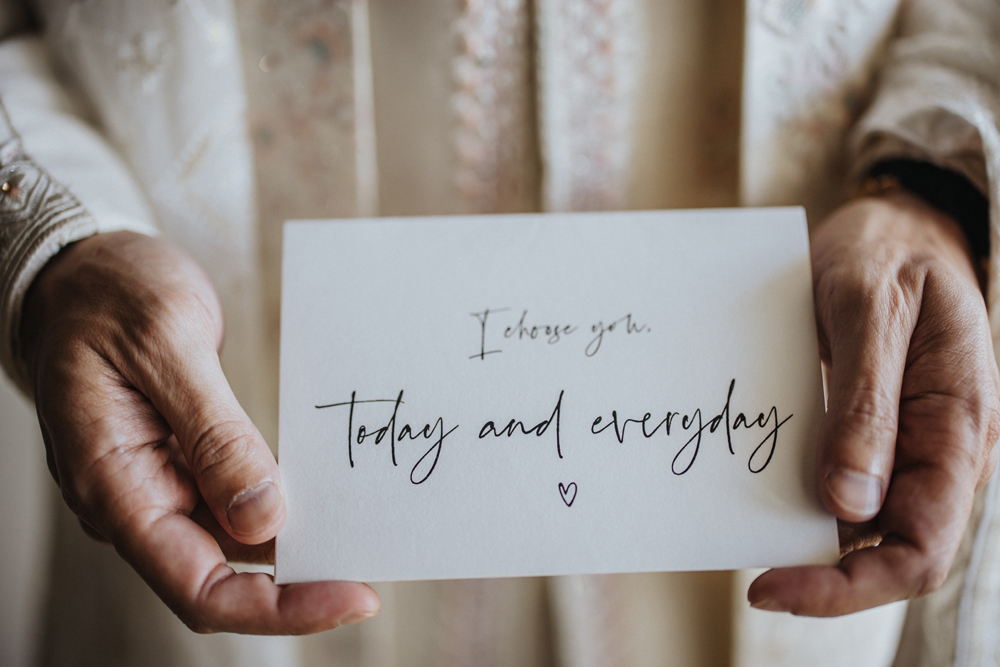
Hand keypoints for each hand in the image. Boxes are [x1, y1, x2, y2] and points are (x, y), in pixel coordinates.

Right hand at [20, 231, 379, 632]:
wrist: (78, 267)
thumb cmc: (108, 294)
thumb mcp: (165, 344)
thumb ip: (213, 434)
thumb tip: (264, 520)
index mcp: (113, 483)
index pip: (197, 586)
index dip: (276, 607)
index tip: (351, 595)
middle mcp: (134, 499)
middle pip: (221, 576)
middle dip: (298, 583)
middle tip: (371, 565)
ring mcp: (158, 484)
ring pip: (233, 543)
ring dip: (294, 545)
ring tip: (360, 532)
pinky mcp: (180, 463)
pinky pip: (233, 501)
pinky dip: (279, 503)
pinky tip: (324, 495)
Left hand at [748, 192, 999, 615]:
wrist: (898, 219)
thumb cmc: (888, 250)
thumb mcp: (869, 309)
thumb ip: (865, 406)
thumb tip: (849, 506)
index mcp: (960, 426)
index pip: (920, 548)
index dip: (848, 585)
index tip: (771, 584)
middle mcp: (944, 449)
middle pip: (894, 548)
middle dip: (825, 573)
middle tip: (753, 570)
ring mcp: (914, 442)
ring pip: (869, 521)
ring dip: (813, 535)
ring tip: (749, 529)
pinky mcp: (883, 428)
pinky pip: (850, 480)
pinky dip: (808, 494)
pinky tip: (766, 487)